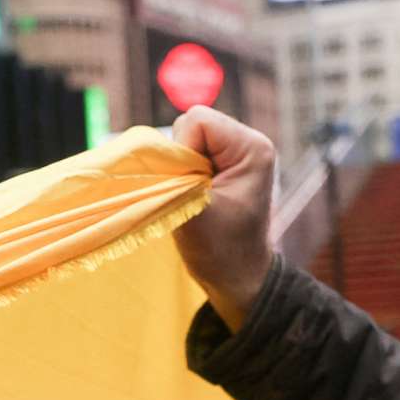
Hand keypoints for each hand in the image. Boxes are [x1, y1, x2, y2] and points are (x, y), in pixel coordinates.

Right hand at [172, 106, 275, 330]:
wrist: (238, 279)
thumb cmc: (221, 253)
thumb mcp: (193, 212)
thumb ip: (174, 176)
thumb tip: (147, 149)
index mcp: (252, 148)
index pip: (198, 121)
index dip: (183, 152)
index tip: (192, 188)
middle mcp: (249, 141)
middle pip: (192, 124)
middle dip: (181, 159)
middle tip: (192, 196)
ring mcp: (236, 151)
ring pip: (187, 138)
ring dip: (181, 168)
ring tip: (195, 199)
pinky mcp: (223, 163)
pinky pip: (190, 152)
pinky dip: (183, 173)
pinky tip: (196, 196)